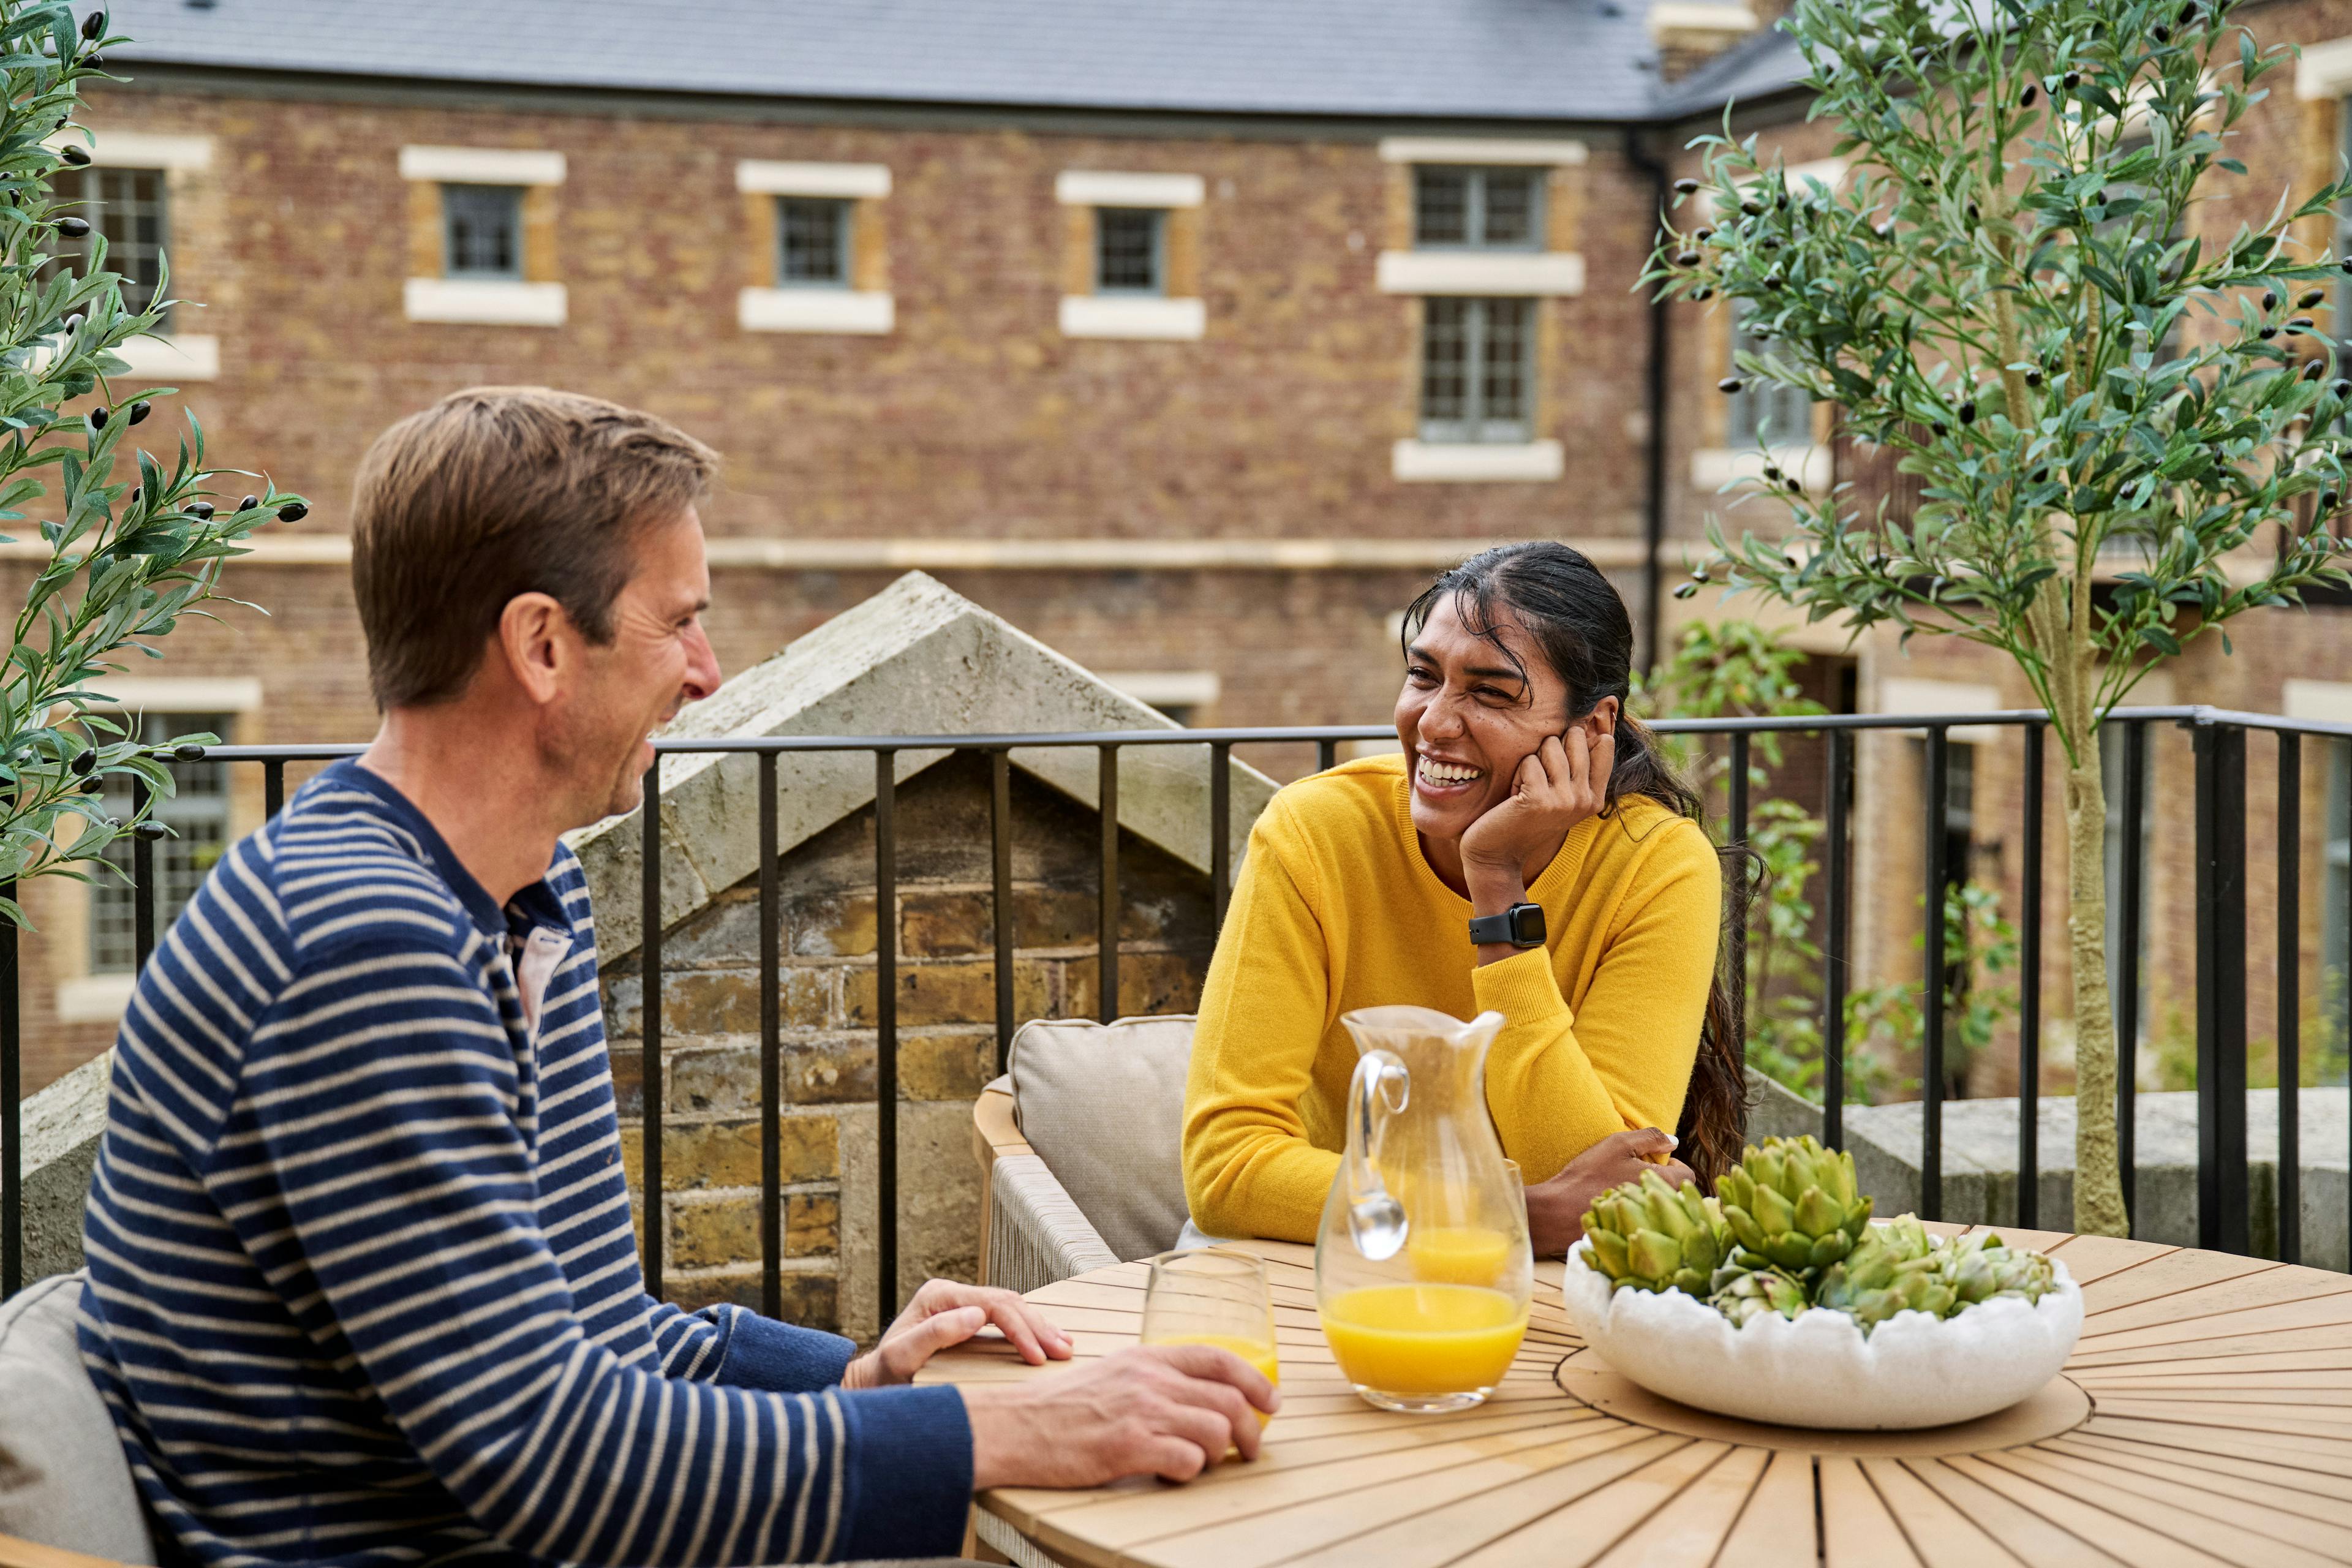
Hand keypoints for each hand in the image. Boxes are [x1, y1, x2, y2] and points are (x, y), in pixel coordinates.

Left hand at [841, 1279, 1071, 1388]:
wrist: (874, 1383)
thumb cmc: (886, 1374)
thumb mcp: (902, 1356)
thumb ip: (935, 1334)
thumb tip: (976, 1316)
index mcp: (940, 1296)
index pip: (993, 1305)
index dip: (1020, 1328)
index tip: (1038, 1356)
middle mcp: (953, 1295)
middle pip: (1007, 1303)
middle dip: (1038, 1327)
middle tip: (1063, 1352)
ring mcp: (961, 1306)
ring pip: (1011, 1308)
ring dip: (1039, 1327)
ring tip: (1064, 1347)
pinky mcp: (968, 1320)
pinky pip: (1006, 1320)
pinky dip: (1029, 1331)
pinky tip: (1046, 1342)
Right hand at [962, 1343, 1279, 1489]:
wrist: (1016, 1426)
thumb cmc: (1061, 1408)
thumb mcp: (1112, 1374)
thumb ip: (1152, 1379)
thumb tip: (1194, 1398)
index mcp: (1147, 1357)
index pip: (1218, 1358)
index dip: (1255, 1380)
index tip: (1271, 1402)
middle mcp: (1150, 1379)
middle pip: (1228, 1399)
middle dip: (1252, 1429)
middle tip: (1251, 1449)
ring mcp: (1141, 1412)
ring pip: (1216, 1430)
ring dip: (1224, 1454)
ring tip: (1210, 1465)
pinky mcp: (1130, 1447)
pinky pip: (1188, 1461)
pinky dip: (1192, 1473)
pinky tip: (1175, 1474)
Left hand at [1458, 725, 1615, 913]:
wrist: (1497, 855)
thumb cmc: (1524, 819)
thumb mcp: (1560, 795)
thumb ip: (1578, 766)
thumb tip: (1588, 723)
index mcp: (1595, 798)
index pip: (1604, 744)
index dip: (1579, 738)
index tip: (1558, 761)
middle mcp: (1585, 799)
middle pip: (1575, 737)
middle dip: (1549, 749)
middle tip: (1538, 779)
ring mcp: (1564, 800)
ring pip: (1550, 745)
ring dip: (1531, 762)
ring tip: (1526, 788)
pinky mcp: (1539, 799)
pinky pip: (1528, 761)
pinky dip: (1517, 774)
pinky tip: (1514, 798)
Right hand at [1522, 1128, 1692, 1256]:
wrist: (1561, 1210)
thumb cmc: (1590, 1175)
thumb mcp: (1618, 1145)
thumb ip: (1649, 1137)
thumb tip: (1673, 1140)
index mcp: (1664, 1183)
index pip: (1688, 1174)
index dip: (1674, 1164)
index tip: (1653, 1162)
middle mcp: (1662, 1208)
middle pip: (1675, 1193)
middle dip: (1662, 1182)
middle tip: (1637, 1175)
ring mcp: (1650, 1225)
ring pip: (1660, 1209)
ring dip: (1650, 1198)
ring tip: (1627, 1190)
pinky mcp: (1636, 1235)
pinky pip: (1647, 1223)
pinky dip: (1638, 1214)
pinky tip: (1619, 1207)